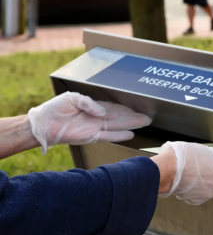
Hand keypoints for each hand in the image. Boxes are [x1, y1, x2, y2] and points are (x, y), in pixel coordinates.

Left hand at [28, 92, 151, 153]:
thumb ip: (89, 102)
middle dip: (133, 118)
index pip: (114, 108)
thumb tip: (103, 111)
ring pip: (117, 126)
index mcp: (93, 107)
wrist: (43, 124)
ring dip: (130, 125)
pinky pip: (108, 136)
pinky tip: (130, 135)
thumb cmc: (55, 109)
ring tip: (144, 124)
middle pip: (119, 117)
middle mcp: (97, 118)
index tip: (138, 109)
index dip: (126, 109)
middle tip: (147, 118)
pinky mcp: (90, 137)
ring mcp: (95, 128)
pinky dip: (119, 135)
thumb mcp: (72, 98)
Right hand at [155, 142, 212, 204]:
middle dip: (212, 174)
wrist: (168, 169)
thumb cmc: (185, 155)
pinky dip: (193, 190)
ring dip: (202, 183)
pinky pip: (198, 194)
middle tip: (199, 167)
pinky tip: (184, 182)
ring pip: (208, 187)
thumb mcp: (203, 149)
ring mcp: (207, 194)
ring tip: (188, 174)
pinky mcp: (196, 201)